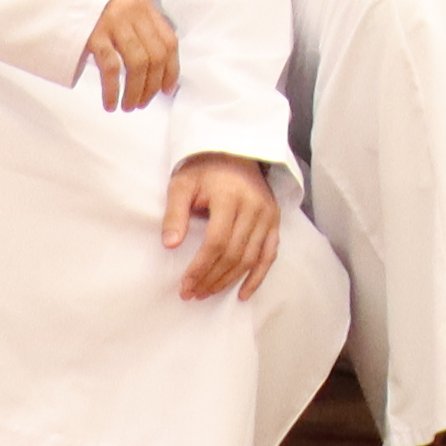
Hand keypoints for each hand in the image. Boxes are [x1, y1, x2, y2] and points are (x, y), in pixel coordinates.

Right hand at [80, 0, 181, 109]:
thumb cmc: (94, 5)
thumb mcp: (124, 8)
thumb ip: (141, 29)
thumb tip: (158, 69)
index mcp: (144, 7)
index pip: (169, 42)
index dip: (171, 70)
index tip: (167, 90)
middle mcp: (133, 13)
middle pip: (155, 56)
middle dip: (152, 85)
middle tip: (144, 102)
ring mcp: (113, 23)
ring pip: (136, 64)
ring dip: (135, 91)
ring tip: (129, 106)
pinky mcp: (93, 35)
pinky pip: (110, 68)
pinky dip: (113, 90)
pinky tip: (110, 103)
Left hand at [162, 153, 281, 302]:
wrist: (234, 151)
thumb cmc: (204, 170)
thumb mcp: (182, 184)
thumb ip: (174, 214)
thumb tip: (170, 245)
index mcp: (230, 196)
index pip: (216, 241)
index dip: (200, 267)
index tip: (184, 284)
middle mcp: (254, 206)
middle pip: (234, 253)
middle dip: (211, 278)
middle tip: (192, 294)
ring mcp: (268, 215)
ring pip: (250, 258)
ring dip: (228, 281)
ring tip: (207, 293)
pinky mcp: (274, 221)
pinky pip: (269, 255)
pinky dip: (257, 277)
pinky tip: (242, 294)